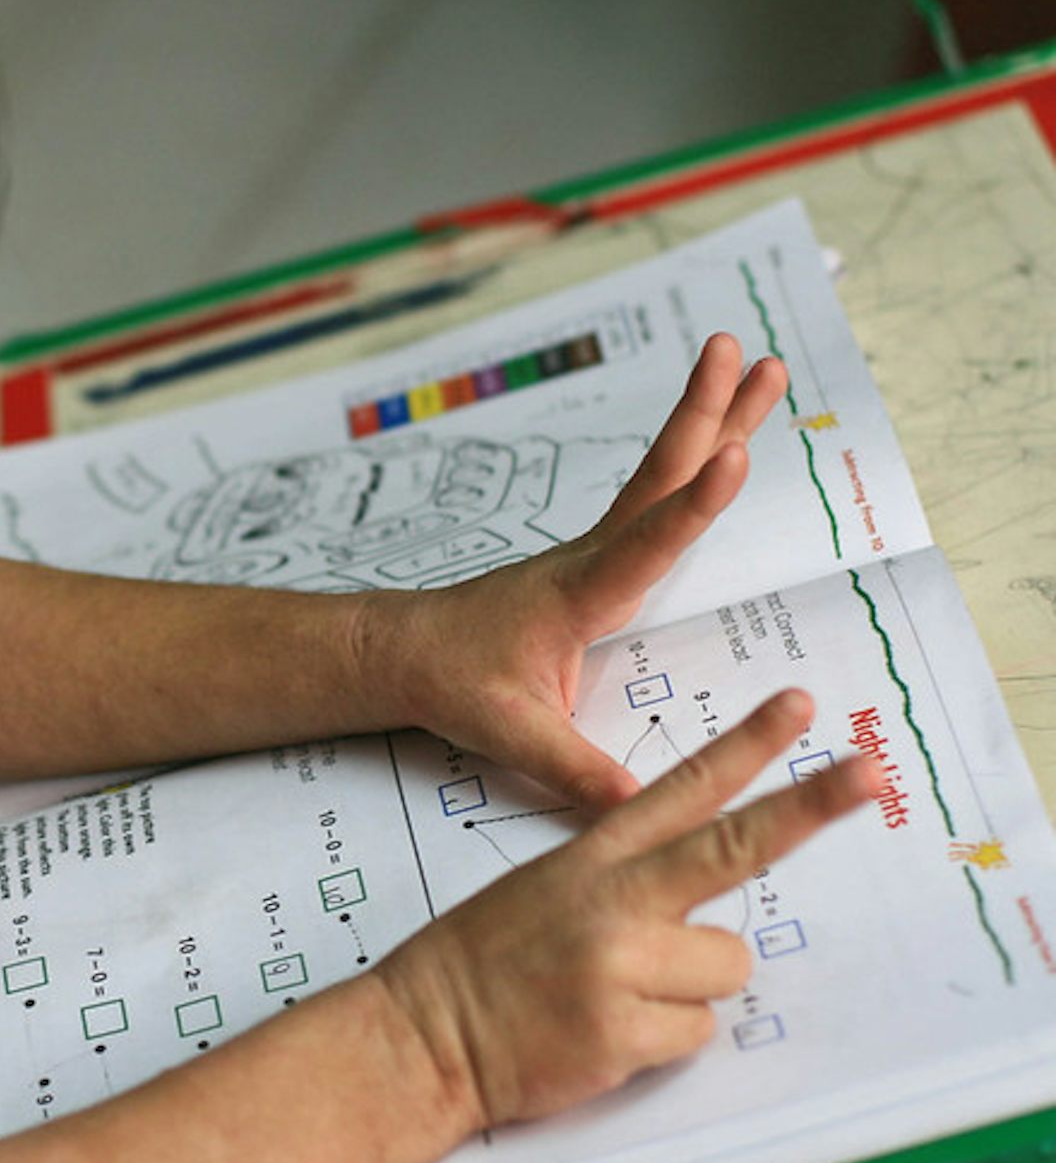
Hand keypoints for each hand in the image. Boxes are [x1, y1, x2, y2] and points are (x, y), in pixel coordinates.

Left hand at [368, 332, 786, 809]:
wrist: (404, 651)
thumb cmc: (452, 683)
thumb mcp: (509, 732)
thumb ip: (574, 767)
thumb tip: (637, 808)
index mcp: (578, 593)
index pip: (645, 543)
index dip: (692, 506)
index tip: (734, 456)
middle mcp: (592, 558)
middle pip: (660, 476)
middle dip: (709, 414)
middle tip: (752, 353)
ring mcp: (595, 551)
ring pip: (660, 475)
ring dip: (710, 419)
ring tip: (758, 365)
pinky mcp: (597, 559)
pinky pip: (654, 501)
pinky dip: (691, 463)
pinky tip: (720, 441)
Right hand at [372, 691, 876, 1128]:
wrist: (424, 1034)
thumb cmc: (485, 963)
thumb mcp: (547, 891)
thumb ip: (627, 884)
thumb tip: (706, 905)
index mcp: (591, 857)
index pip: (681, 789)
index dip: (744, 747)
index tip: (798, 707)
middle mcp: (612, 900)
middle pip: (734, 847)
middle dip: (809, 807)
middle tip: (871, 777)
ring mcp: (619, 964)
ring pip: (727, 965)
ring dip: (691, 988)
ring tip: (619, 995)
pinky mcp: (624, 1030)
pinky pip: (698, 1031)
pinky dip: (663, 1038)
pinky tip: (605, 1032)